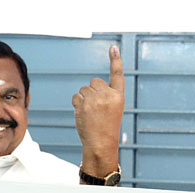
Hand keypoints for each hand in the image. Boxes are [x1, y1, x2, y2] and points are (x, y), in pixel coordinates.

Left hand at [72, 45, 124, 177]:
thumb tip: (88, 87)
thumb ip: (104, 96)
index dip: (115, 60)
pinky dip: (77, 103)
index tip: (113, 48)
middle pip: (94, 82)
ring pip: (84, 89)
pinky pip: (76, 96)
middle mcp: (108, 95)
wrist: (100, 143)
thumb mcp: (112, 110)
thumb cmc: (106, 128)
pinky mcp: (83, 104)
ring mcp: (95, 99)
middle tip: (95, 108)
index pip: (117, 74)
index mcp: (118, 96)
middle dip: (92, 91)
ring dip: (84, 98)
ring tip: (90, 113)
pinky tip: (82, 114)